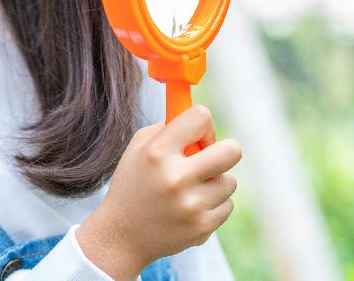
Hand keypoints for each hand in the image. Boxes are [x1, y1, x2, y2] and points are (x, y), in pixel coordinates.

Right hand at [75, 105, 241, 279]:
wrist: (121, 236)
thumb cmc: (134, 183)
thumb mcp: (139, 148)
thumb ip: (170, 128)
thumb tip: (204, 120)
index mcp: (157, 152)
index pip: (201, 117)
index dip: (203, 125)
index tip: (198, 136)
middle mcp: (176, 177)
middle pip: (232, 151)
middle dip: (225, 150)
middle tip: (210, 159)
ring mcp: (191, 205)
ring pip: (230, 181)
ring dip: (215, 182)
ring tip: (192, 189)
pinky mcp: (201, 227)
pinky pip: (227, 205)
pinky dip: (213, 205)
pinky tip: (191, 208)